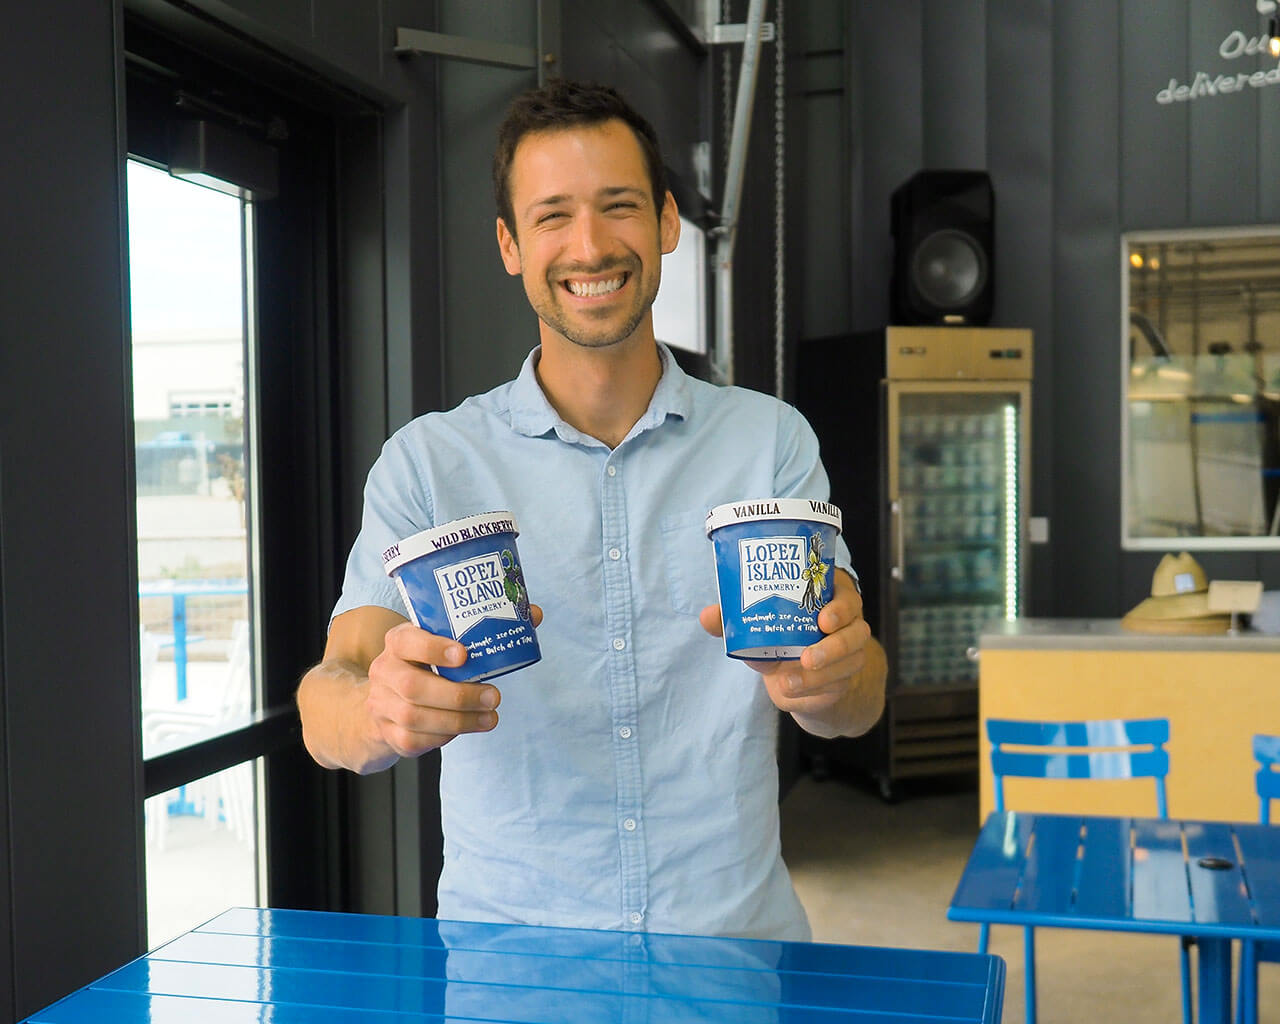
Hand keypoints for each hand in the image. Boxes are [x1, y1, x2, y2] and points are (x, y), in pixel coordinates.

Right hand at [365, 605, 542, 757]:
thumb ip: (484, 630)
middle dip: (458, 695)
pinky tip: (468, 727)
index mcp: (398, 642)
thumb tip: (532, 614)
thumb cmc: (427, 665)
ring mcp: (382, 704)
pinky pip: (415, 739)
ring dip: (458, 720)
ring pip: (415, 717)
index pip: (407, 641)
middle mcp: (384, 671)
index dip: (433, 648)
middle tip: (494, 696)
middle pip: (413, 686)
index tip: (465, 655)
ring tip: (490, 717)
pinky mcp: (389, 733)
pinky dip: (445, 736)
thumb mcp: (443, 644)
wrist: (386, 700)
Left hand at [699, 571, 873, 723]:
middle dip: (835, 645)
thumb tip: (707, 616)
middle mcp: (847, 625)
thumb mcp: (758, 629)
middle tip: (807, 656)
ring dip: (820, 674)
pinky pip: (836, 686)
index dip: (840, 608)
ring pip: (850, 662)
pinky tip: (791, 689)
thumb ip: (734, 622)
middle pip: (857, 632)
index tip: (823, 619)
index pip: (847, 597)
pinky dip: (812, 690)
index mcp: (830, 600)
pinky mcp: (843, 680)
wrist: (794, 676)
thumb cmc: (778, 639)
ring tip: (789, 680)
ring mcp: (850, 654)